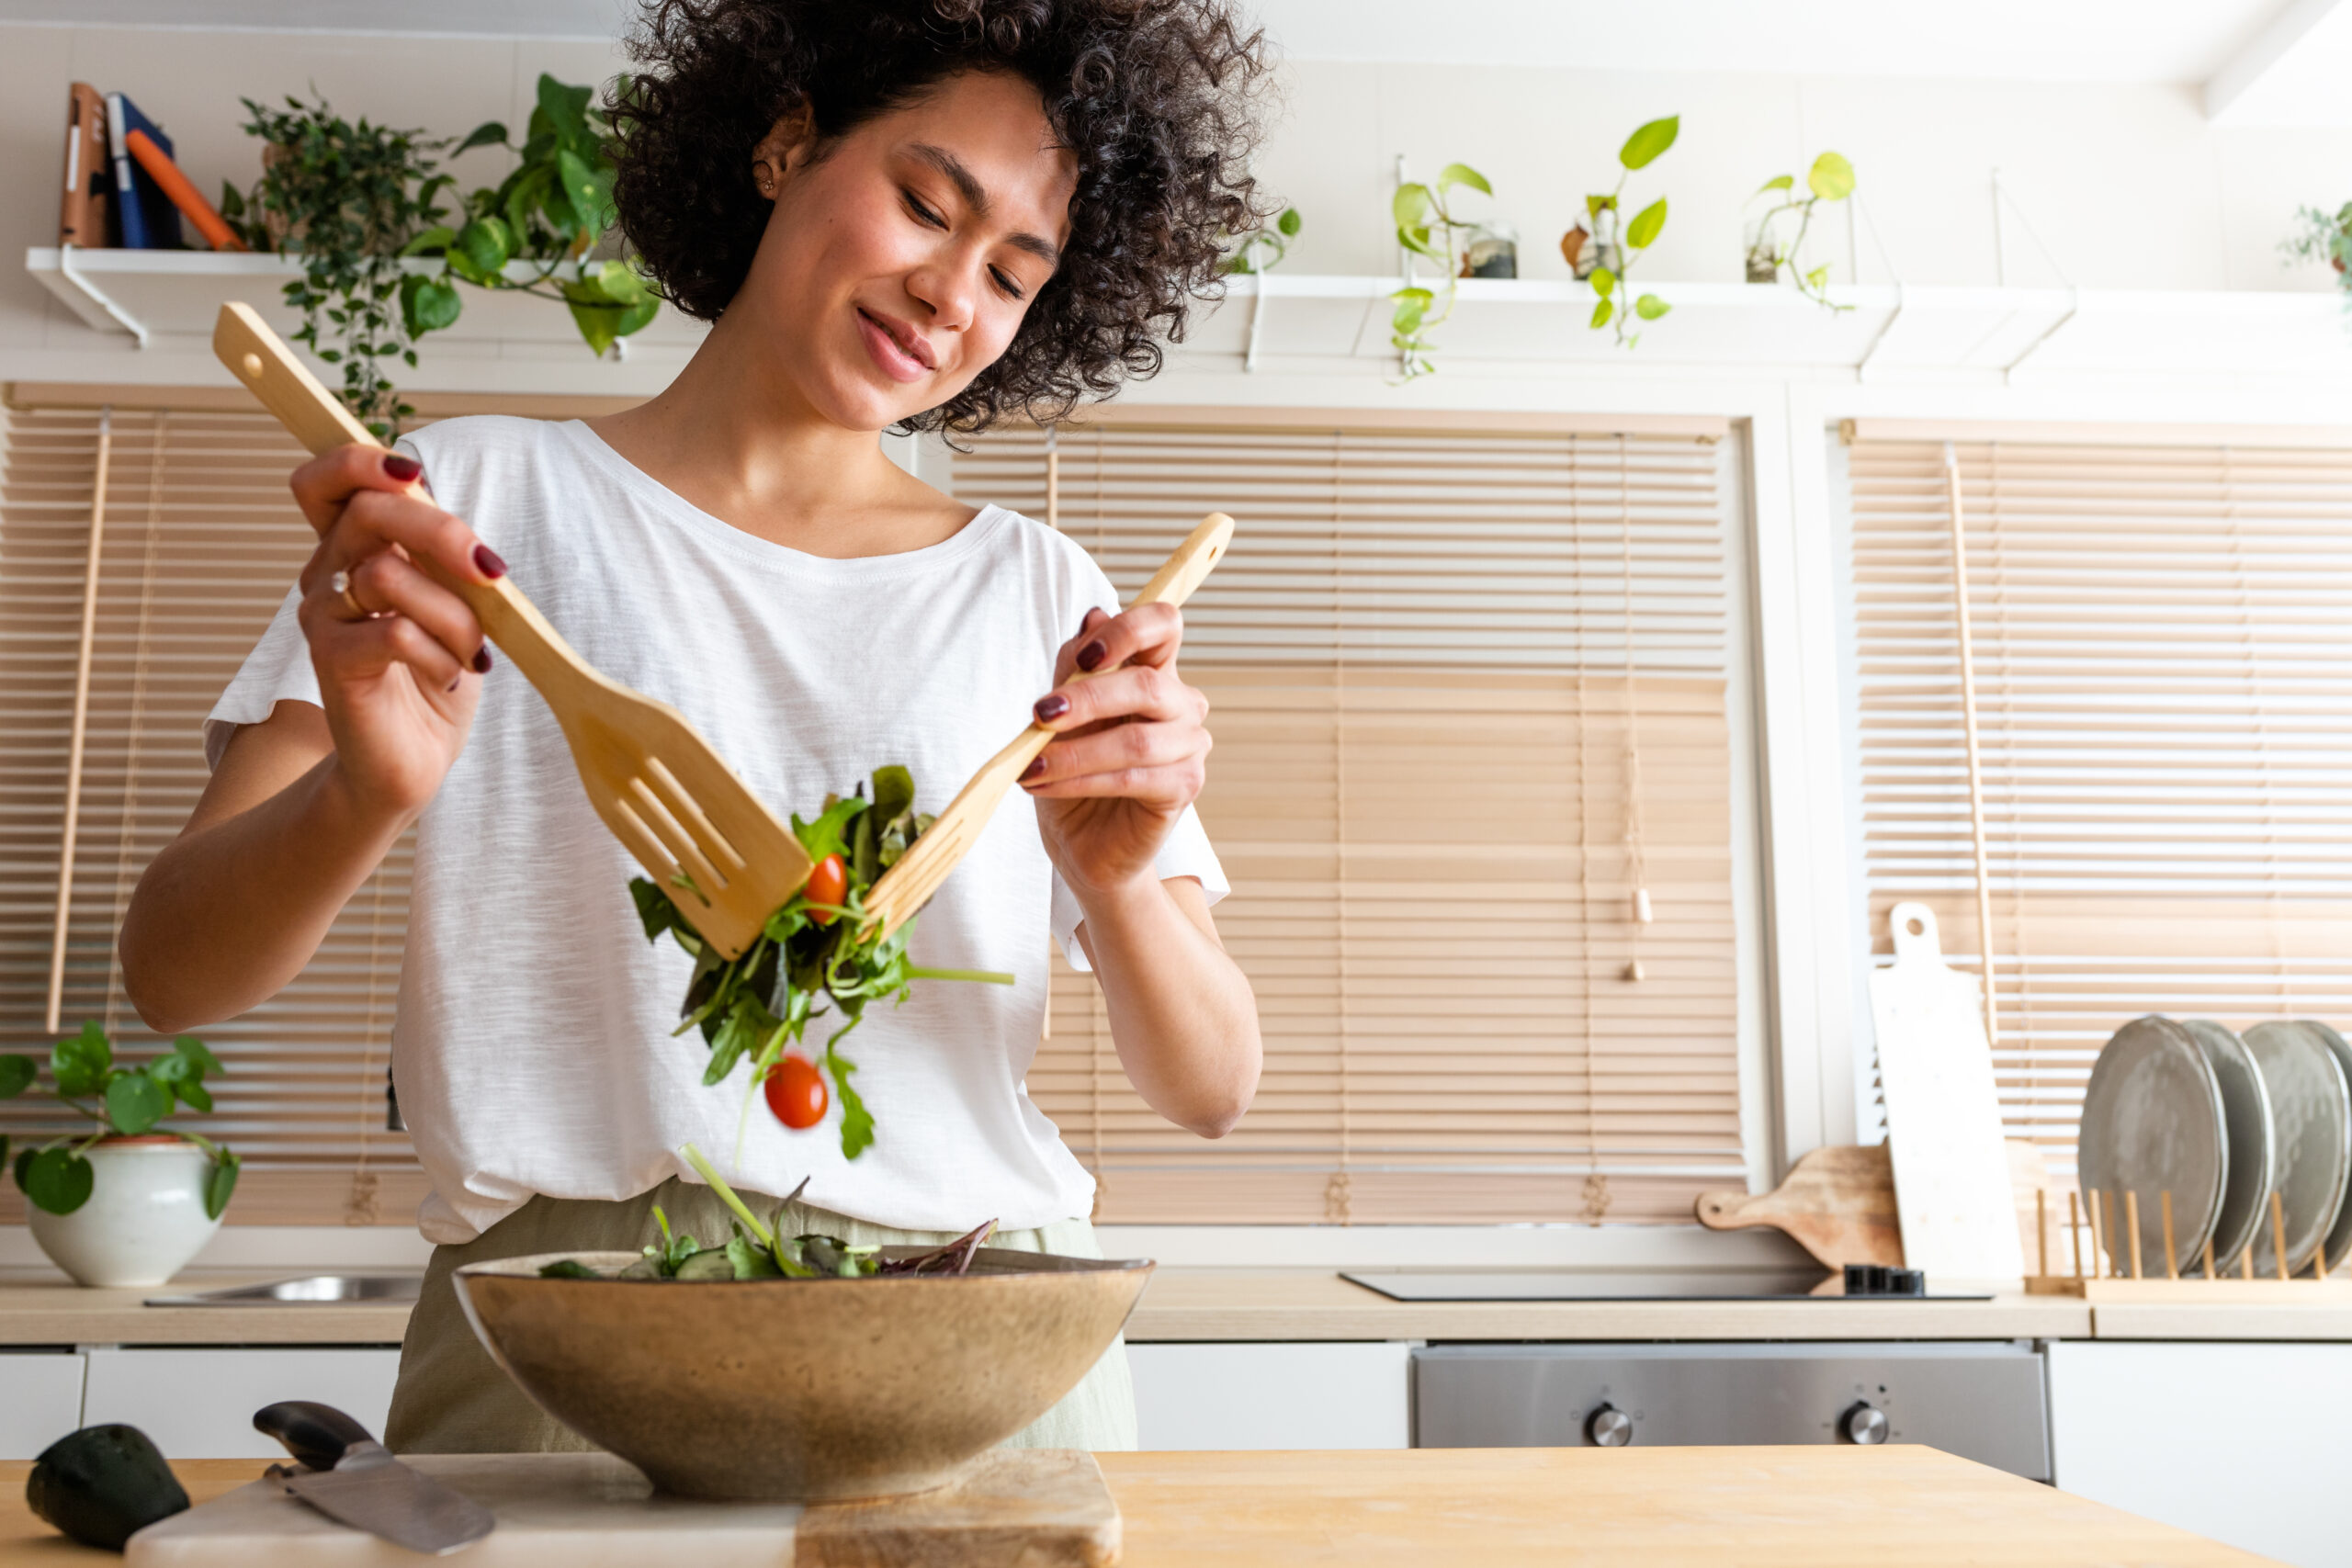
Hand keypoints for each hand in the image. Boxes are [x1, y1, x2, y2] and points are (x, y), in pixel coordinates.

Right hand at [289, 445, 504, 824]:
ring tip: (470, 652)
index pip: (325, 481)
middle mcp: (327, 575)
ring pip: (389, 573)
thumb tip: (464, 532)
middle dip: (442, 532)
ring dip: (454, 613)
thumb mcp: (452, 604)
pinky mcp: (331, 662)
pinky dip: (440, 655)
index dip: (361, 461)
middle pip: (368, 510)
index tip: (413, 474)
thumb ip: (443, 559)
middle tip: (490, 574)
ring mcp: (323, 617)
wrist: (410, 760)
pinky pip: (395, 633)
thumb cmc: (435, 674)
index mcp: (352, 551)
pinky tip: (449, 675)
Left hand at [1024, 603, 1211, 897]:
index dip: (1128, 630)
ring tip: (1031, 765)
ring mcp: (1189, 747)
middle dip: (1086, 698)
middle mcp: (1182, 704)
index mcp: (1155, 672)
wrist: (1082, 840)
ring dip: (1074, 752)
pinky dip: (1081, 780)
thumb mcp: (1061, 713)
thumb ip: (1074, 668)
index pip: (1165, 625)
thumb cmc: (1075, 770)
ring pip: (1136, 739)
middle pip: (1147, 684)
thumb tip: (1093, 615)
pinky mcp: (1184, 788)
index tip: (1082, 657)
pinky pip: (1132, 778)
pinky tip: (1044, 784)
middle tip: (1038, 715)